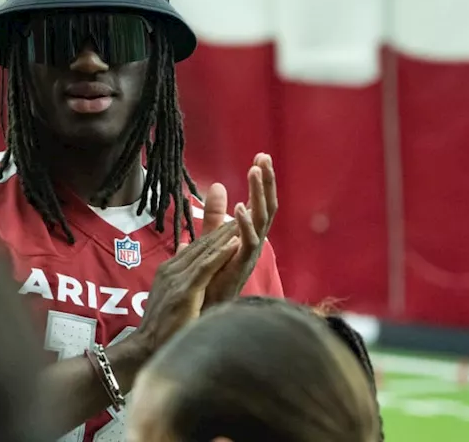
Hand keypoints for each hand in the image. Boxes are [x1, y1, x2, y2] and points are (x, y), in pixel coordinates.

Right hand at [130, 215, 240, 355]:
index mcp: (170, 269)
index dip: (217, 232)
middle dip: (225, 227)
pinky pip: (205, 268)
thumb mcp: (170, 294)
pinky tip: (235, 244)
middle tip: (246, 210)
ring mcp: (177, 279)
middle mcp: (172, 269)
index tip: (235, 219)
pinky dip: (221, 255)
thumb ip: (179, 271)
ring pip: (206, 251)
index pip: (198, 246)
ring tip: (245, 220)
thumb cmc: (161, 327)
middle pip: (203, 243)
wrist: (145, 348)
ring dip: (227, 235)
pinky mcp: (184, 291)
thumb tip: (186, 247)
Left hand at [201, 153, 277, 308]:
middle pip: (266, 207)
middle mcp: (254, 243)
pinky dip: (245, 224)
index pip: (260, 203)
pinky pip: (248, 242)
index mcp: (249, 235)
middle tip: (264, 156)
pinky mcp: (241, 266)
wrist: (201, 312)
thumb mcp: (213, 238)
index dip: (262, 181)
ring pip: (262, 219)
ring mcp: (250, 254)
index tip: (260, 156)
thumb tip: (218, 185)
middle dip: (266, 182)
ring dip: (258, 194)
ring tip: (255, 170)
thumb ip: (214, 215)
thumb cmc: (211, 278)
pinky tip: (239, 207)